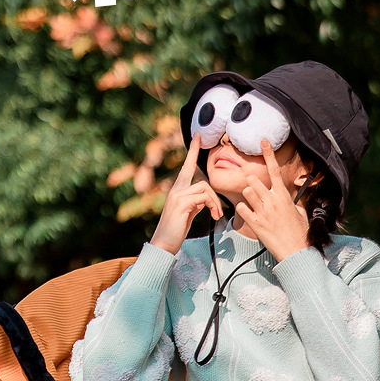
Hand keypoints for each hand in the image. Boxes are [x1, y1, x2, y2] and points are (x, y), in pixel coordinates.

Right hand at [149, 133, 224, 255]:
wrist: (163, 244)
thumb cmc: (176, 230)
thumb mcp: (188, 213)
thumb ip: (196, 202)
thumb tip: (206, 198)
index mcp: (177, 190)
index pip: (186, 167)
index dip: (192, 151)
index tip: (198, 137)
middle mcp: (175, 189)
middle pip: (196, 175)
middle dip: (204, 176)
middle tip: (211, 186)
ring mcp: (177, 195)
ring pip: (204, 187)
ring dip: (214, 202)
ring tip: (216, 216)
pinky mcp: (181, 202)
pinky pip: (203, 197)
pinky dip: (212, 206)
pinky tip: (212, 216)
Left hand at [236, 140, 308, 262]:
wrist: (296, 251)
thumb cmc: (300, 232)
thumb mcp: (299, 212)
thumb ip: (291, 200)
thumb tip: (289, 196)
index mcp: (283, 196)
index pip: (275, 170)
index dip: (268, 154)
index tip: (263, 142)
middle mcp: (272, 201)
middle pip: (253, 180)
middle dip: (251, 183)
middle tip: (255, 191)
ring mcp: (263, 212)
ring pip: (246, 192)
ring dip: (247, 195)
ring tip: (254, 204)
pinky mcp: (255, 224)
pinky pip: (241, 208)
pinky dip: (243, 209)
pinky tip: (249, 214)